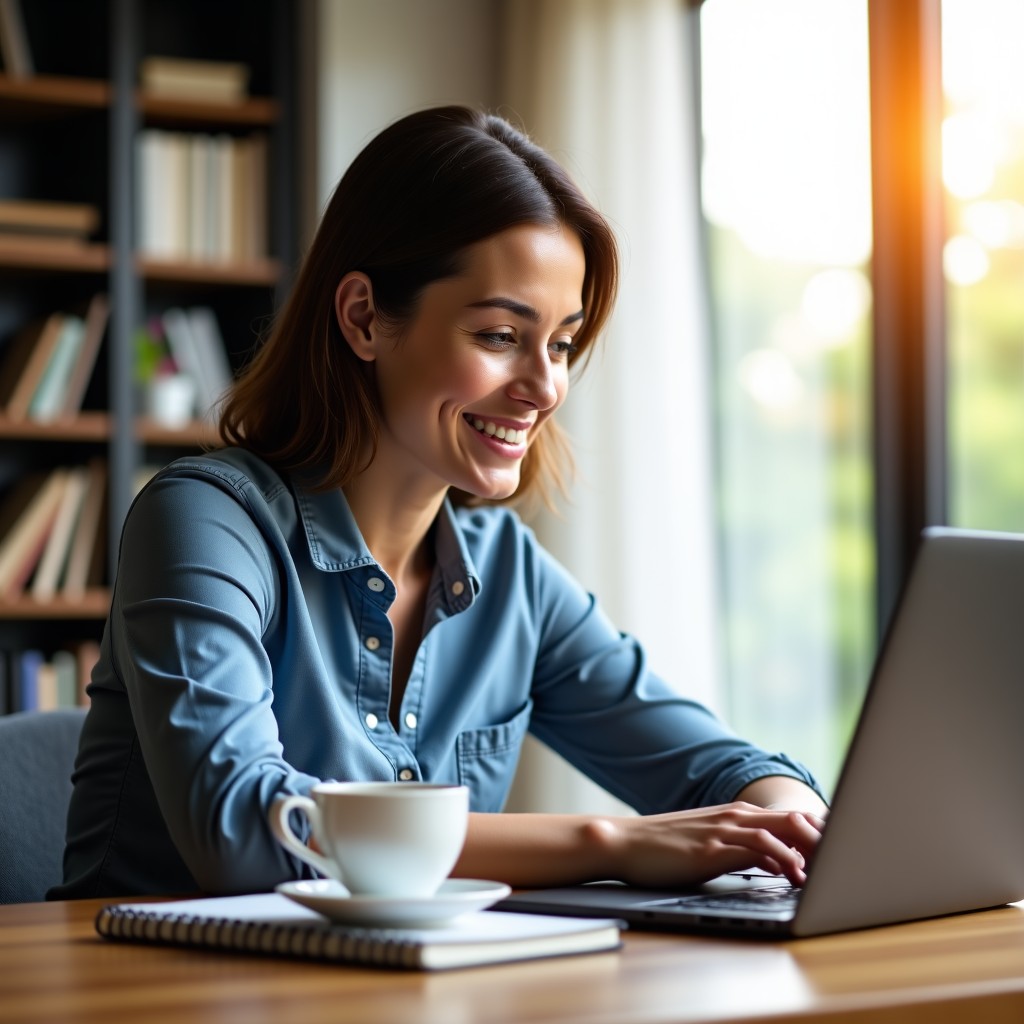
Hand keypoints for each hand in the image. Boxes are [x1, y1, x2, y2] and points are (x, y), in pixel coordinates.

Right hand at [596, 802, 825, 888]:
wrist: (625, 843)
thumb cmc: (666, 849)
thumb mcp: (712, 846)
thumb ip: (746, 851)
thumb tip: (776, 864)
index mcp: (737, 814)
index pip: (790, 816)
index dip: (821, 830)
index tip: (846, 847)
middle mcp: (735, 816)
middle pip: (795, 819)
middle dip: (827, 837)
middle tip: (852, 857)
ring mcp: (725, 830)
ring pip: (783, 829)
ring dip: (812, 848)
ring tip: (833, 870)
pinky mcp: (713, 849)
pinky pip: (758, 848)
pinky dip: (783, 859)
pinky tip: (795, 875)